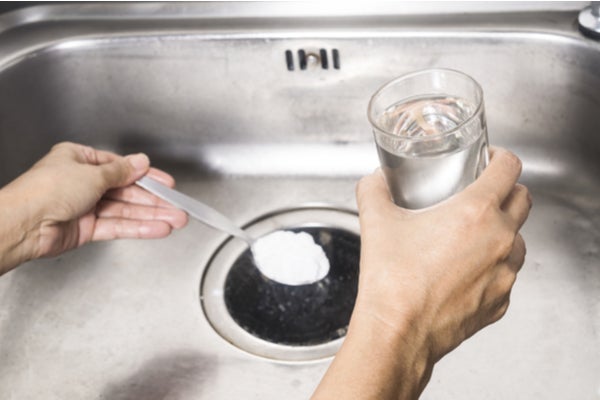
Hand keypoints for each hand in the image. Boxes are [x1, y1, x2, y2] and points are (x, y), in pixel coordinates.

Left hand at [0, 142, 187, 272]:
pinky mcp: (87, 229)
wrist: (24, 224)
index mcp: (80, 161)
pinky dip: (139, 228)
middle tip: (177, 206)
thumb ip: (121, 171)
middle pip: (127, 191)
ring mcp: (86, 207)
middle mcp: (83, 183)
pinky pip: (118, 226)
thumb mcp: (92, 173)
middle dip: (154, 201)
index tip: (166, 183)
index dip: (147, 177)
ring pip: (126, 211)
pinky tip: (157, 228)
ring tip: (175, 220)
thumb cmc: (46, 190)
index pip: (121, 168)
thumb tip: (140, 162)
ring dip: (152, 216)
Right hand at [313, 147, 531, 399]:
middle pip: (522, 200)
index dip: (500, 157)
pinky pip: (506, 274)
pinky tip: (464, 271)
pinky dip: (492, 267)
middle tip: (481, 193)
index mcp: (475, 212)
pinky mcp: (500, 301)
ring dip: (502, 231)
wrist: (397, 332)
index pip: (508, 168)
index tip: (489, 160)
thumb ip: (374, 191)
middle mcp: (499, 240)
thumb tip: (374, 181)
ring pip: (518, 239)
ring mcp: (504, 273)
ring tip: (471, 236)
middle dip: (506, 191)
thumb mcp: (376, 222)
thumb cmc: (392, 282)